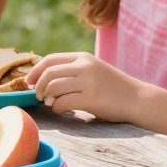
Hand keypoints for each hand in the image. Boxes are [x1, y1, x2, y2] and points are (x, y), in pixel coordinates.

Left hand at [25, 52, 144, 121]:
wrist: (139, 99)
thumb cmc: (112, 87)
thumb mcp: (92, 70)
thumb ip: (71, 70)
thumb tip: (41, 78)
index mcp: (83, 57)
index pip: (50, 60)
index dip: (35, 71)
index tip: (27, 82)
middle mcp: (85, 66)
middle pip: (48, 73)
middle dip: (37, 86)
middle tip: (37, 95)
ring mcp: (89, 82)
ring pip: (53, 87)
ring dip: (46, 97)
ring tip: (49, 102)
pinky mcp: (92, 99)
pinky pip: (63, 102)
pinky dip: (56, 107)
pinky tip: (60, 109)